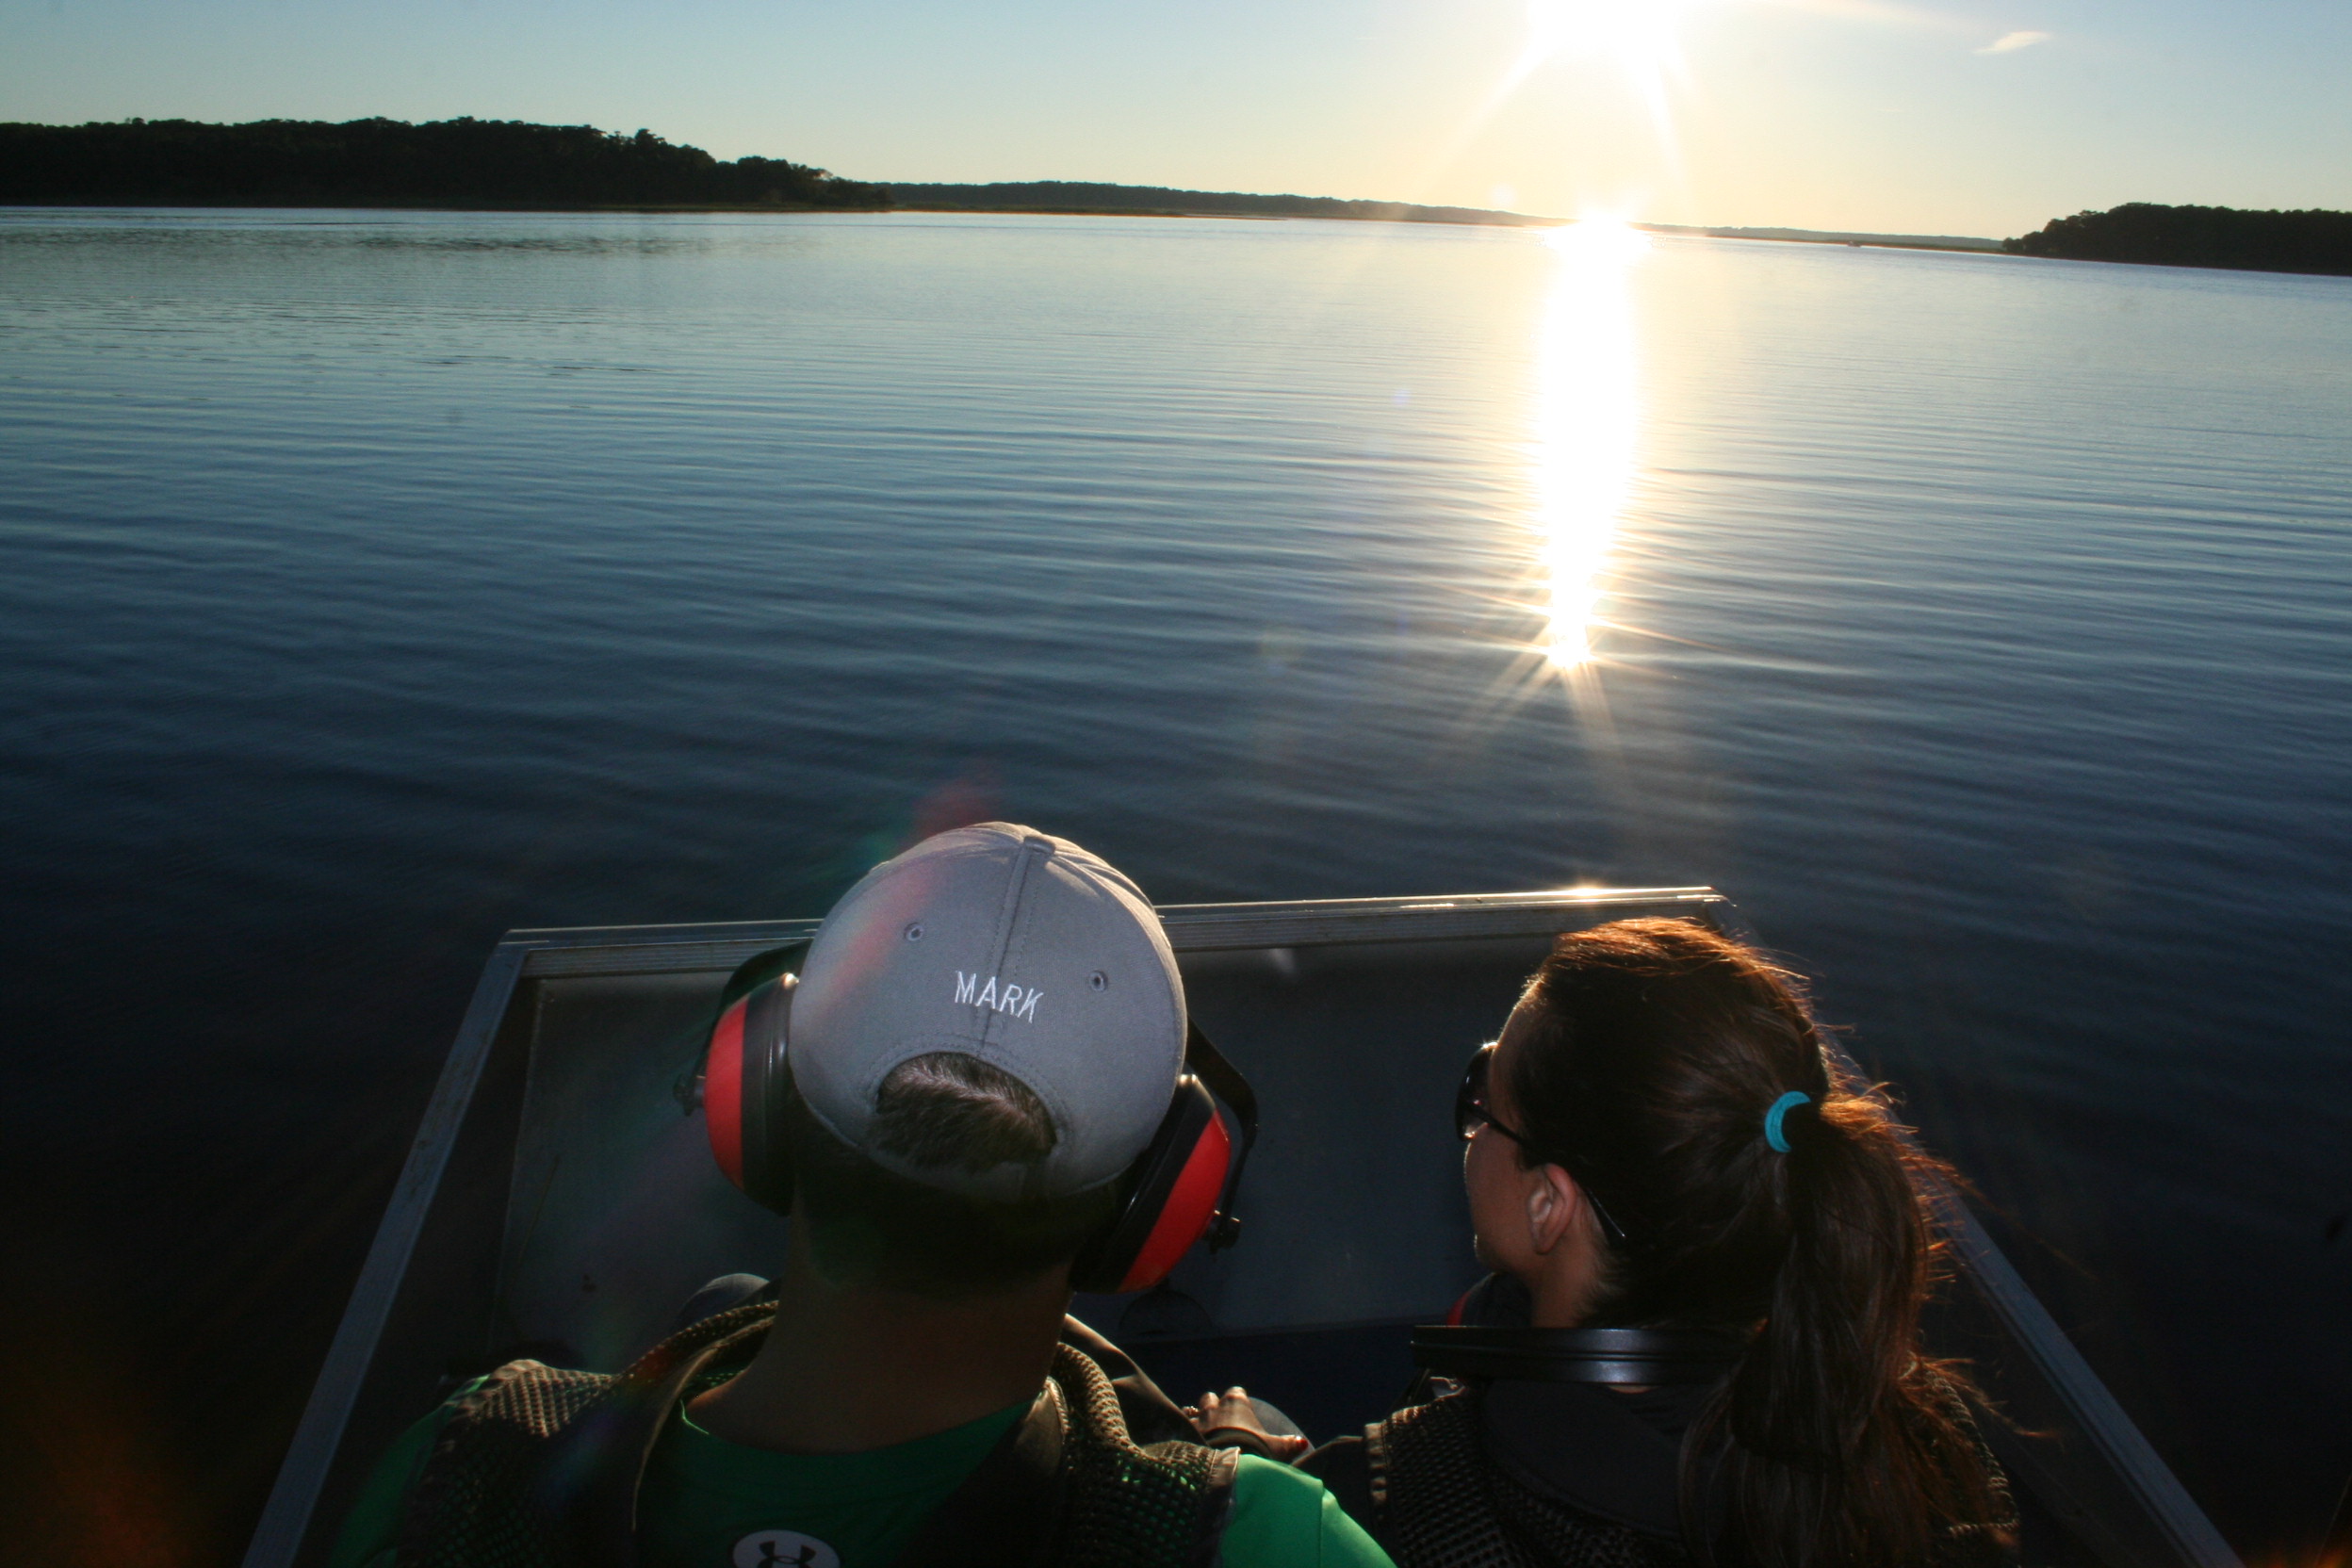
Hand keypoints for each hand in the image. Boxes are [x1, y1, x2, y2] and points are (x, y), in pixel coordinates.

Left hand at [1190, 1386, 1309, 1460]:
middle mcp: (1213, 1407)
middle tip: (1220, 1421)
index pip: (1237, 1393)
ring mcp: (1196, 1421)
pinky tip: (1188, 1445)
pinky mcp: (1181, 1436)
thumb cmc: (1253, 1454)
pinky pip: (1180, 1429)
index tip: (1242, 1409)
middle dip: (1214, 1406)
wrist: (1224, 1470)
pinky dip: (1184, 1434)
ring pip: (1193, 1412)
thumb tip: (1301, 1443)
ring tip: (1202, 1433)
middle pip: (1211, 1398)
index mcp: (1236, 1404)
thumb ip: (1288, 1444)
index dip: (1239, 1401)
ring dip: (1197, 1421)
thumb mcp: (1276, 1450)